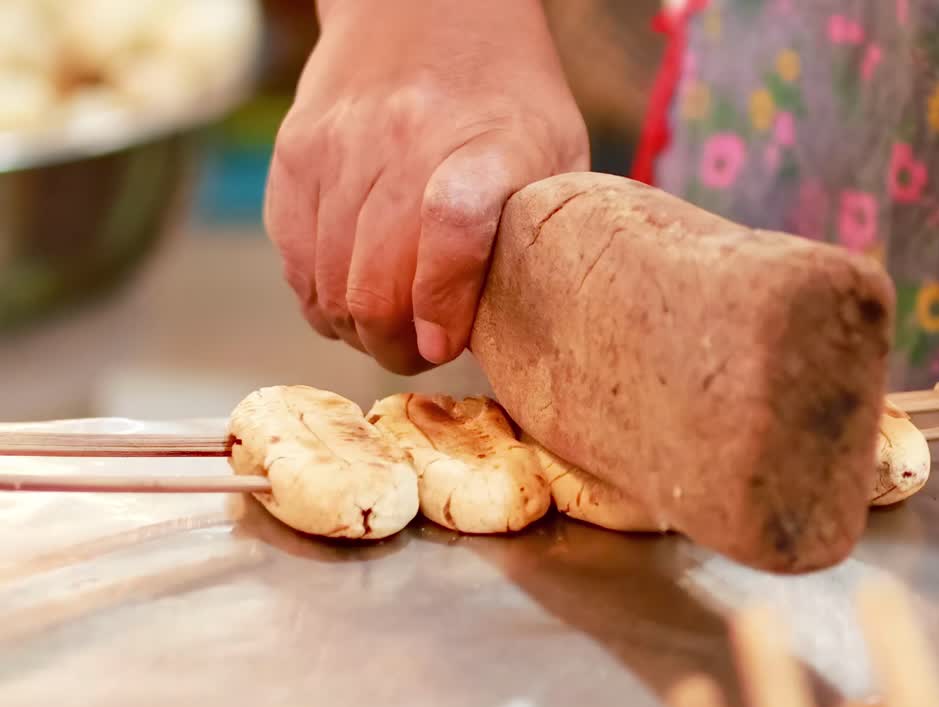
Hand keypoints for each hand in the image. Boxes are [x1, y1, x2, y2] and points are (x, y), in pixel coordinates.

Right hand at [264, 0, 587, 373]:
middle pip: (377, 279)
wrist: (423, 8)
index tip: (444, 343)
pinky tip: (352, 296)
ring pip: (329, 285)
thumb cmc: (506, 98)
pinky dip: (322, 299)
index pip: (455, 225)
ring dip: (359, 329)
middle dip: (397, 345)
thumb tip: (524, 330)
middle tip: (420, 352)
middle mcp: (407, 140)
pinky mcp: (294, 156)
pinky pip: (295, 263)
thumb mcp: (556, 153)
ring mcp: (340, 147)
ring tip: (389, 329)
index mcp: (492, 143)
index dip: (443, 297)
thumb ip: (540, 232)